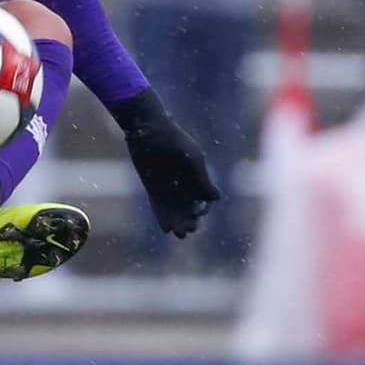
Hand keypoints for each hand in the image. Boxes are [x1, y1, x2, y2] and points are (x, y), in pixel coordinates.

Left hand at [108, 89, 220, 237]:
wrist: (149, 131)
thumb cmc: (175, 141)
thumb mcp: (192, 159)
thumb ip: (202, 179)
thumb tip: (215, 199)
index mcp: (197, 177)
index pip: (203, 201)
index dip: (203, 210)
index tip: (199, 212)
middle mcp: (183, 185)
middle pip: (189, 210)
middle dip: (190, 221)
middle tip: (189, 229)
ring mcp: (168, 188)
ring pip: (175, 212)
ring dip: (178, 224)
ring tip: (179, 233)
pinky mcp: (153, 189)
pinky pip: (159, 207)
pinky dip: (163, 218)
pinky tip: (166, 229)